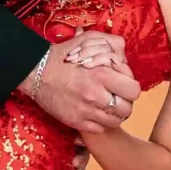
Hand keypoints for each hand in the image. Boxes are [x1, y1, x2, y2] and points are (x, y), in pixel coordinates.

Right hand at [21, 33, 141, 133]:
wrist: (36, 72)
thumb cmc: (64, 56)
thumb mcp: (88, 40)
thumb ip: (112, 44)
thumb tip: (125, 57)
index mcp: (101, 75)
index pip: (134, 90)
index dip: (130, 86)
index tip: (122, 83)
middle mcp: (95, 95)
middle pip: (127, 109)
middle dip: (125, 102)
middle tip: (117, 96)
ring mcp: (85, 111)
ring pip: (115, 122)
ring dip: (114, 114)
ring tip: (106, 105)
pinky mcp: (75, 122)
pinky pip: (99, 129)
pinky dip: (100, 122)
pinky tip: (94, 112)